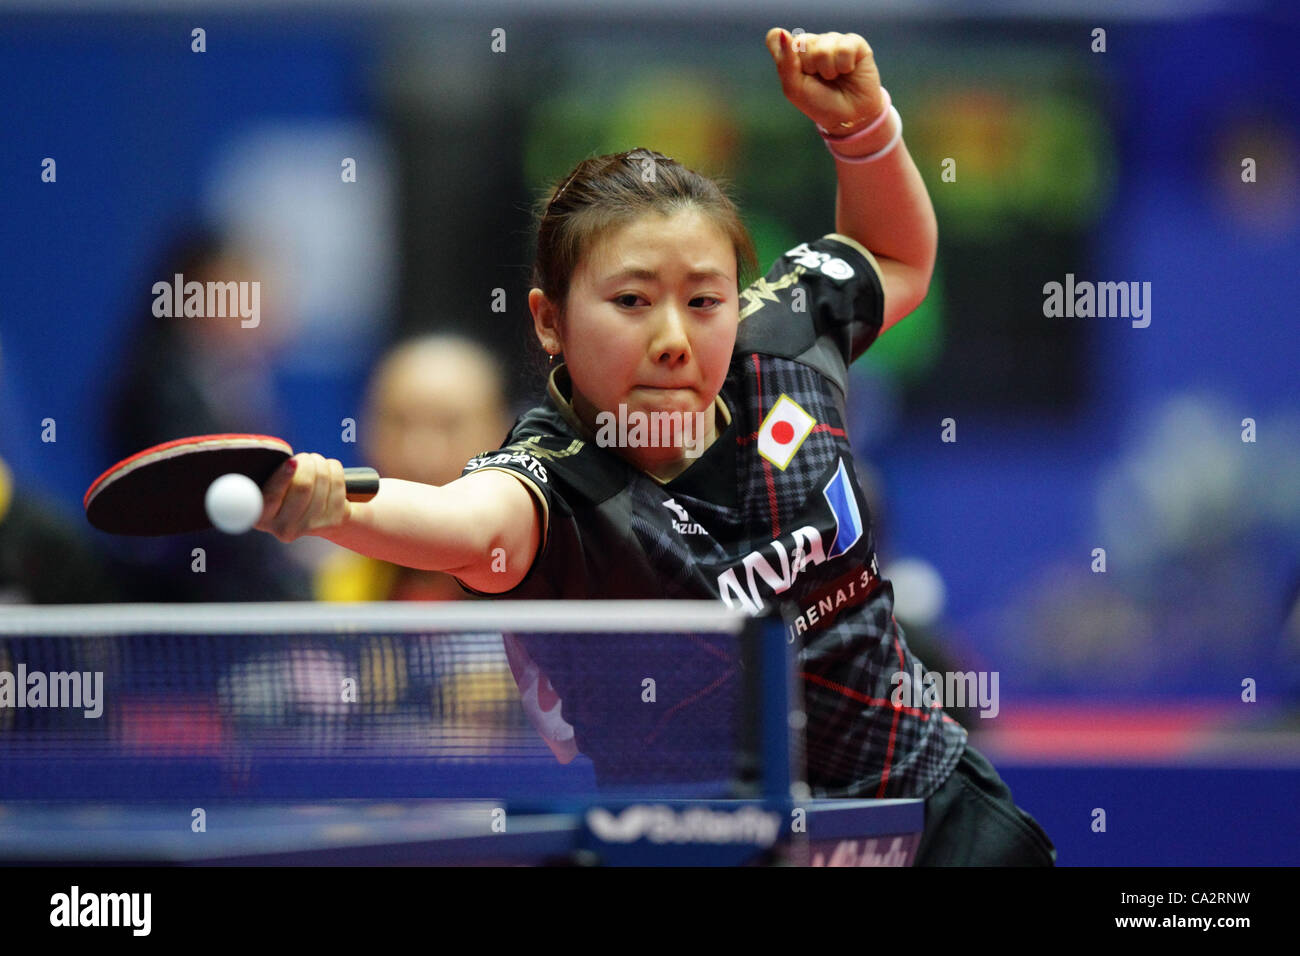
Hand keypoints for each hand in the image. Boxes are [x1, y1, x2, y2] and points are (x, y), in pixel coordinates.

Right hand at [256, 452, 350, 542]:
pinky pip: (337, 484)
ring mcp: (310, 527)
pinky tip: (329, 468)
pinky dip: (334, 469)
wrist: (314, 516)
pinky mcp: (333, 521)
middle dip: (306, 463)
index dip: (283, 477)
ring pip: (322, 481)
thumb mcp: (269, 487)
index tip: (292, 461)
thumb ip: (270, 477)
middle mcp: (284, 528)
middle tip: (305, 457)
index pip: (272, 497)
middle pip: (303, 486)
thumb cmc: (285, 493)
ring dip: (320, 464)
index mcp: (262, 518)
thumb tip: (288, 463)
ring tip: (315, 461)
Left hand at [764, 28, 884, 132]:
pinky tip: (847, 71)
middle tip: (819, 79)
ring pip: (823, 48)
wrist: (848, 117)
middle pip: (800, 42)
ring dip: (828, 70)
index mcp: (793, 51)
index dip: (784, 54)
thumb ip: (784, 61)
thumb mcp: (794, 87)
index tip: (795, 72)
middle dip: (809, 67)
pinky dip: (844, 66)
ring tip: (834, 77)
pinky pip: (844, 48)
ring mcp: (833, 40)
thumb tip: (782, 32)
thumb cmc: (818, 103)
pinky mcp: (854, 42)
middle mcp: (812, 42)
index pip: (775, 38)